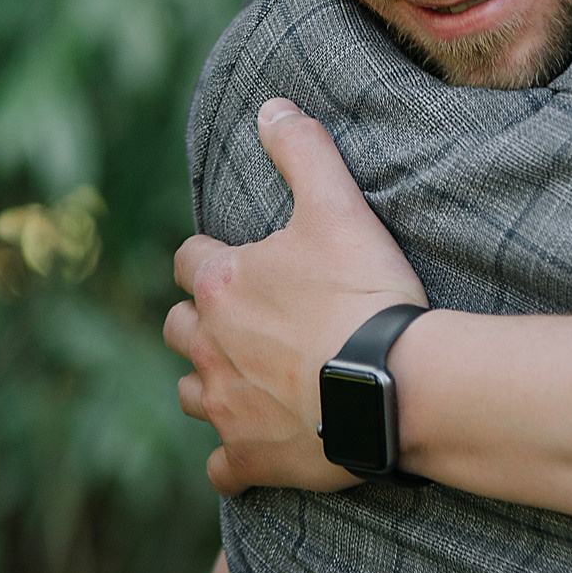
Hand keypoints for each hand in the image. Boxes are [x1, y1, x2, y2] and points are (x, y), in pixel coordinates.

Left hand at [169, 97, 429, 495]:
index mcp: (223, 282)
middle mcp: (208, 344)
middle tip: (245, 320)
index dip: (212, 258)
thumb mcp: (337, 206)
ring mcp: (225, 405)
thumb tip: (271, 105)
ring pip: (189, 391)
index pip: (189, 260)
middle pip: (177, 326)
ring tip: (245, 378)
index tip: (241, 262)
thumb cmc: (363, 293)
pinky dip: (232, 458)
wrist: (393, 384)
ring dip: (209, 381)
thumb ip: (302, 150)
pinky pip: (221, 467)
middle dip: (201, 320)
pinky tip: (255, 447)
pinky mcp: (248, 457)